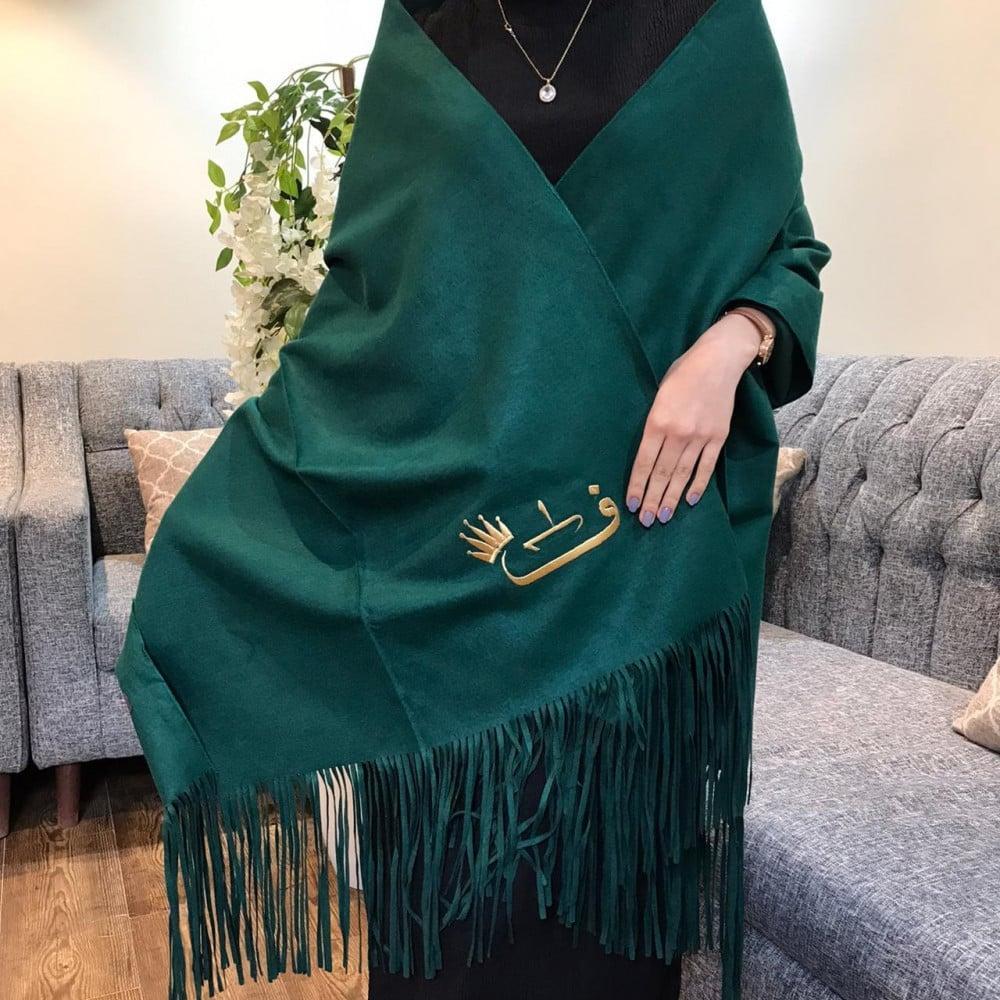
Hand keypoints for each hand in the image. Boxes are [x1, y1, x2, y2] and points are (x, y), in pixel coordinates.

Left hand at [625, 313, 762, 526]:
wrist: (720, 360)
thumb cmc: (683, 373)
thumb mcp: (659, 395)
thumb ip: (654, 425)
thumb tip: (648, 453)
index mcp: (658, 421)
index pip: (644, 462)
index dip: (637, 485)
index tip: (630, 504)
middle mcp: (678, 433)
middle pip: (662, 473)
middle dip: (651, 499)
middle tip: (645, 521)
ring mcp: (700, 437)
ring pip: (683, 474)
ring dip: (671, 498)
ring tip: (662, 516)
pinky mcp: (719, 437)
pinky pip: (707, 466)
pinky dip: (698, 484)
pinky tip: (690, 500)